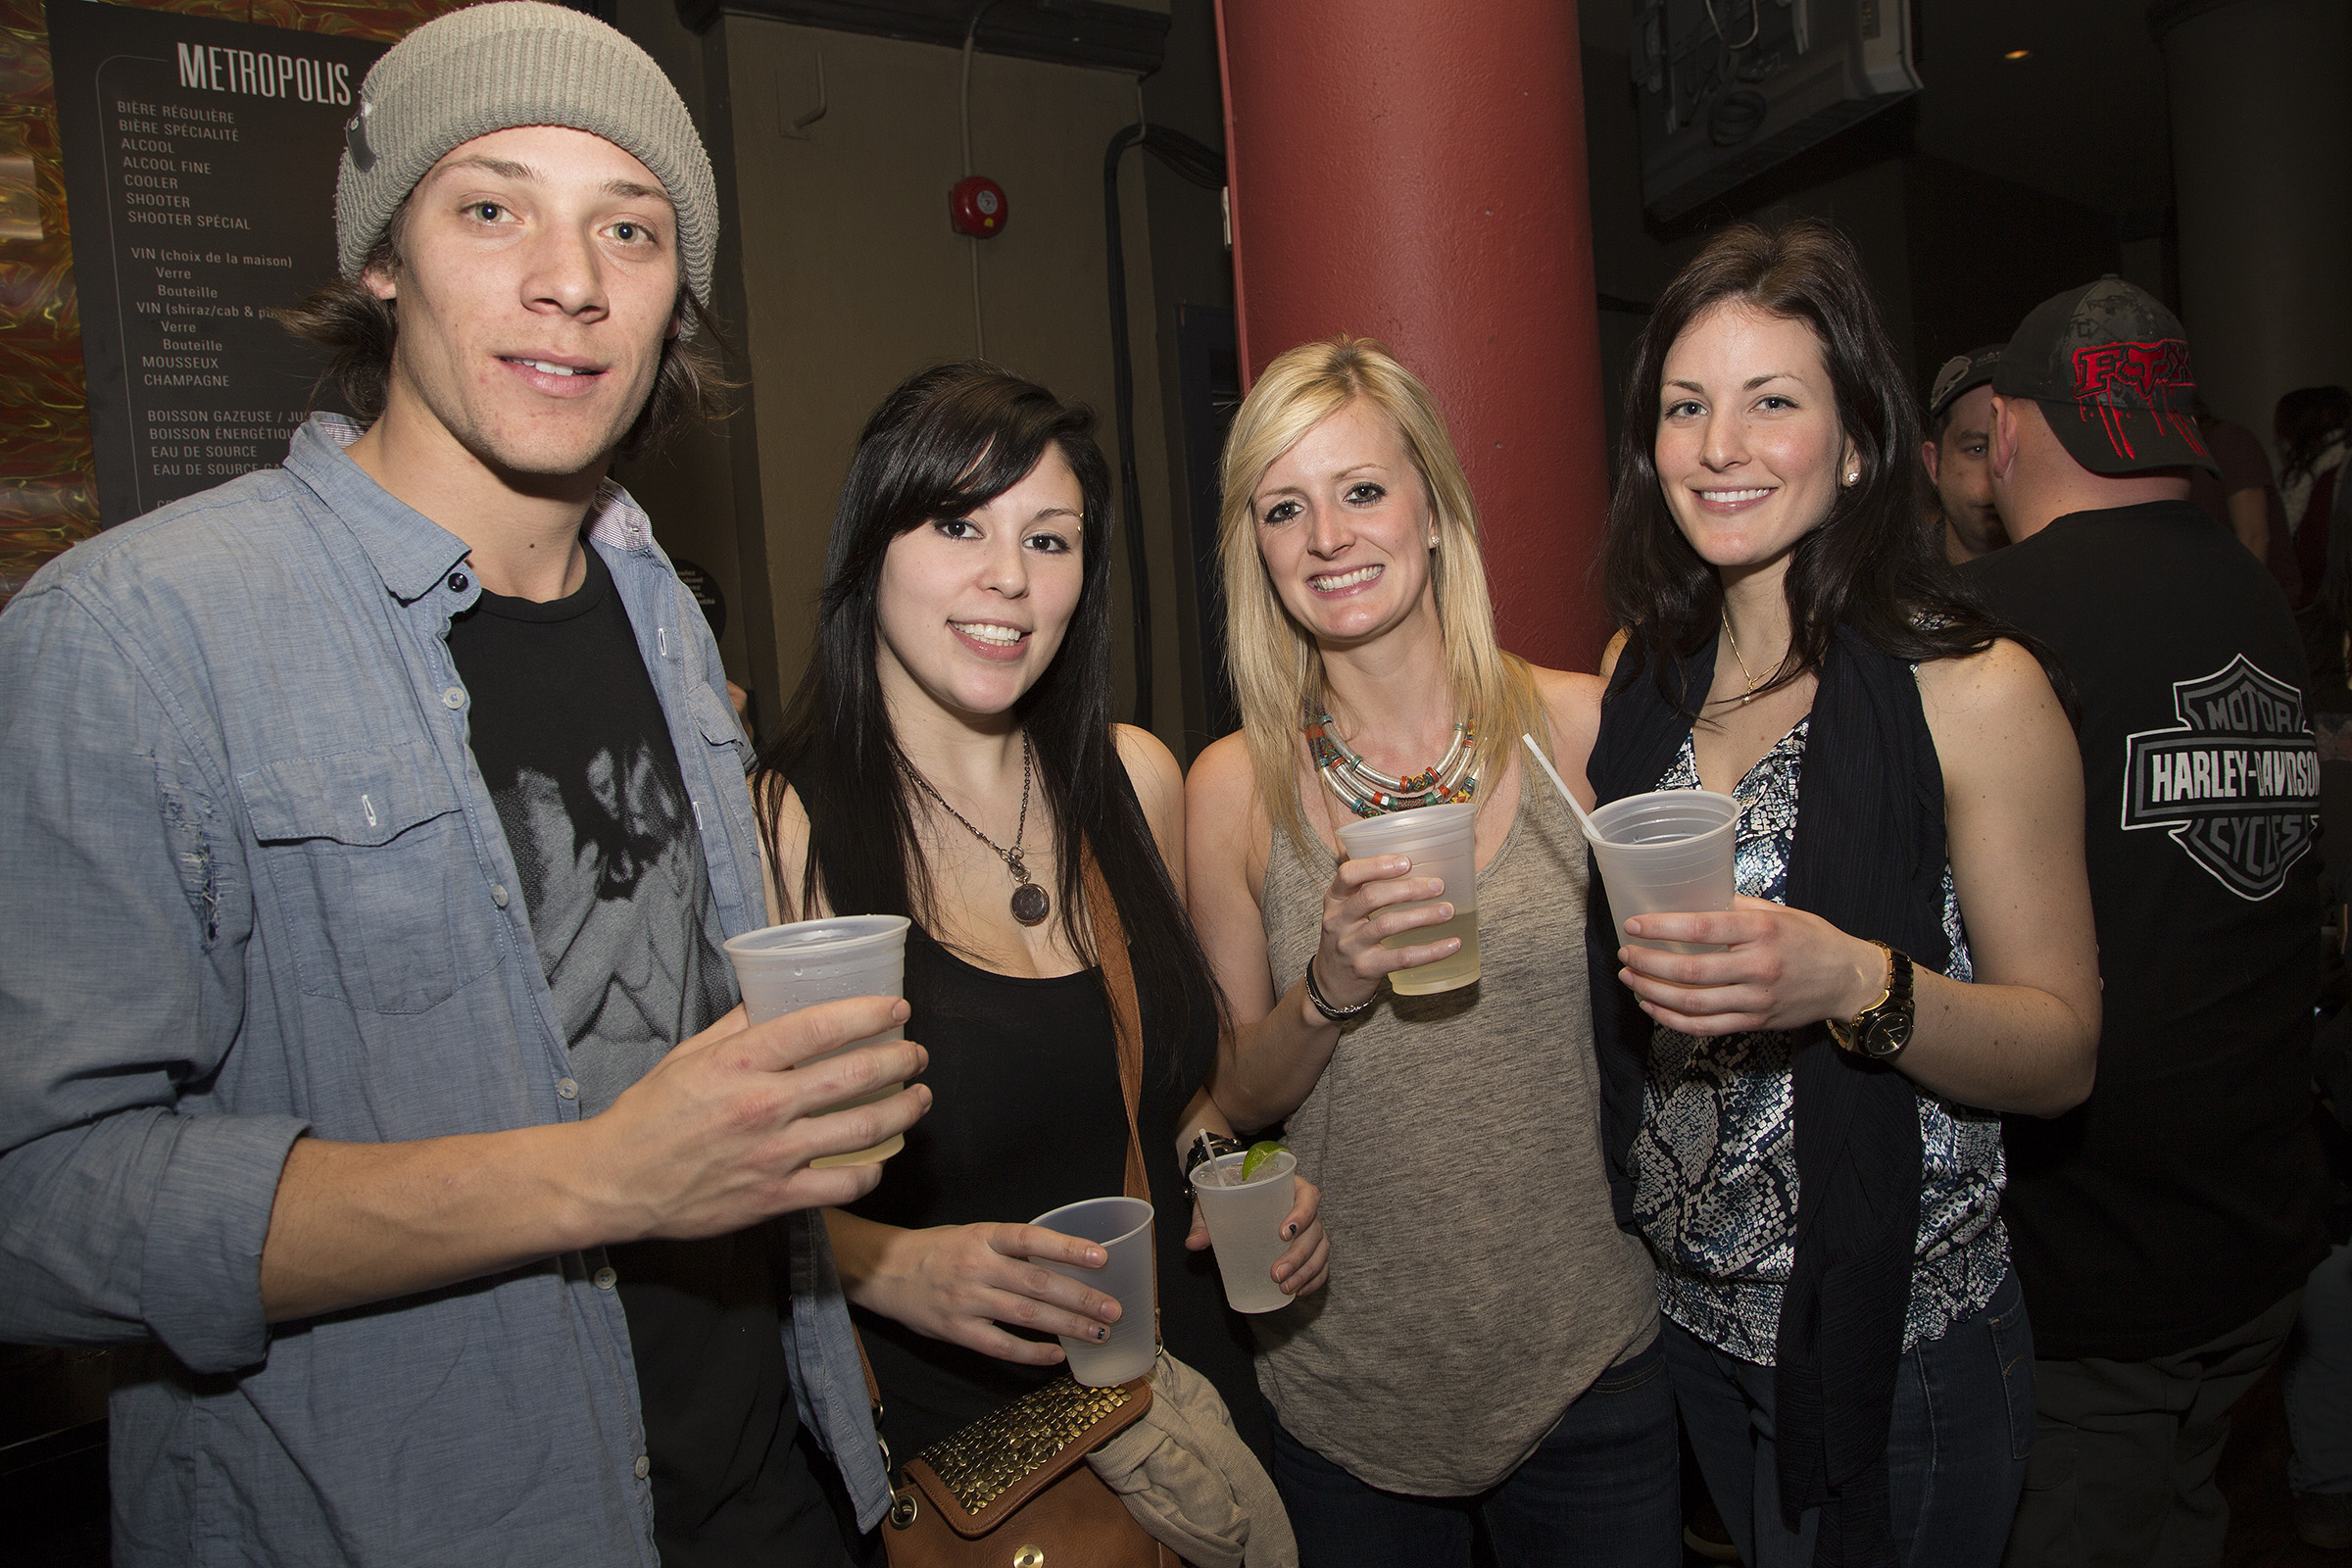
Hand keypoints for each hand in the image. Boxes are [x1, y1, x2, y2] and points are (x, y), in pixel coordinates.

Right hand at [582, 996, 932, 1241]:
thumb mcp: (687, 1057)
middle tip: (916, 1055)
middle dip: (899, 1061)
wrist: (613, 1183)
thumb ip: (736, 1029)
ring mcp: (771, 1155)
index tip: (898, 1008)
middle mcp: (761, 1106)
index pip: (818, 1027)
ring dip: (901, 1111)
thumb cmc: (648, 1115)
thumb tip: (772, 1000)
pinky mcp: (773, 1198)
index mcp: (738, 1062)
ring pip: (860, 1130)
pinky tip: (879, 1158)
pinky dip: (870, 1170)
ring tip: (918, 1099)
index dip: (867, 1013)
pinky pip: (841, 1185)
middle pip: (853, 1076)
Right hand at [851, 1221, 1124, 1365]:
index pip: (1032, 1238)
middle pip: (1038, 1282)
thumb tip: (1060, 1261)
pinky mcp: (957, 1330)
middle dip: (1081, 1298)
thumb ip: (1010, 1248)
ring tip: (1098, 1333)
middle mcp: (978, 1266)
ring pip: (1026, 1315)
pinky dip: (1032, 1352)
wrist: (883, 1271)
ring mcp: (967, 1300)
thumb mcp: (973, 1235)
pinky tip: (1057, 1354)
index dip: (1068, 1248)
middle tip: (1114, 1310)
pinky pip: (1001, 1345)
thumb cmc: (937, 1250)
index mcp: (984, 1236)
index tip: (1102, 1258)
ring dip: (1067, 1326)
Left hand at [1184, 1176, 1331, 1297]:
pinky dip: (1314, 1279)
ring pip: (1320, 1250)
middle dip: (1298, 1256)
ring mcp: (1312, 1229)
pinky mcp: (1311, 1248)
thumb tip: (1194, 1243)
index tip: (1282, 1234)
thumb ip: (1206, 1220)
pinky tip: (1299, 1291)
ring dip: (1306, 1271)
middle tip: (1276, 1274)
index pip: (1309, 1196)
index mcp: (1290, 1187)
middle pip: (1315, 1230)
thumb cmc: (1231, 1196)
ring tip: (1285, 1288)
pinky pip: (1321, 1264)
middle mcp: (1306, 1207)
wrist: (1236, 1197)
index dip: (1303, 1214)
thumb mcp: (1216, 1202)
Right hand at [1312, 854, 1461, 1009]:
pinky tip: (1452, 944)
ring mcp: (1350, 946)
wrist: (1331, 984)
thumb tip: (1417, 867)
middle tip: (1438, 886)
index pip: (1348, 874)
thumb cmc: (1348, 938)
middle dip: (1408, 888)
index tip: (1407, 862)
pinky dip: (1431, 951)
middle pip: (1372, 896)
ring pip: (1388, 924)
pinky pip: (1402, 957)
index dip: (1377, 865)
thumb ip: (1369, 890)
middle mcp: (1338, 921)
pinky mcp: (1365, 969)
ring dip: (1422, 915)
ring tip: (1447, 910)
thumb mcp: (1346, 911)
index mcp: (1334, 899)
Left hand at [1618, 895, 1887, 1036]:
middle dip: (1649, 964)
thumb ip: (1737, 907)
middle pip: (1690, 971)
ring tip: (1630, 979)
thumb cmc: (1811, 939)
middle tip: (1626, 954)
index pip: (1701, 929)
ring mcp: (1756, 999)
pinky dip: (1673, 1019)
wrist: (1847, 980)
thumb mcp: (1779, 911)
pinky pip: (1706, 1027)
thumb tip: (1693, 898)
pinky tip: (1653, 1007)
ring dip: (1653, 992)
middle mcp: (1758, 967)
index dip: (1662, 928)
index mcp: (1762, 931)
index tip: (1634, 925)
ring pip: (1693, 1004)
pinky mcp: (1755, 1022)